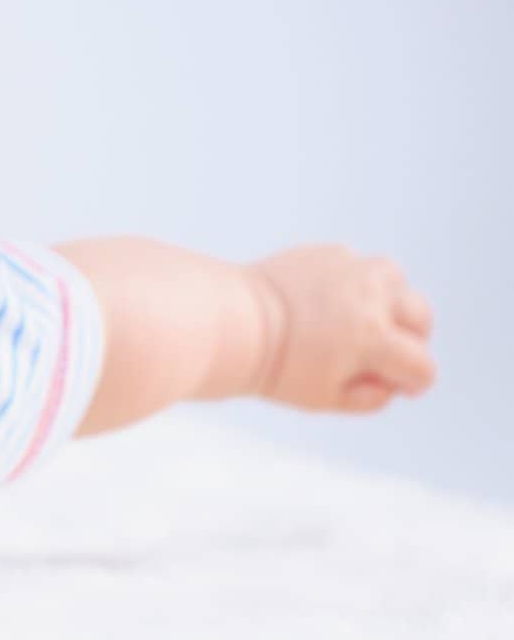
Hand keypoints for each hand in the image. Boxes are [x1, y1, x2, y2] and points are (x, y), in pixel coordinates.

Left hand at [247, 243, 436, 412]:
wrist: (230, 322)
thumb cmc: (275, 365)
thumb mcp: (326, 398)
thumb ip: (372, 398)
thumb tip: (394, 385)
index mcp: (374, 338)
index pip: (422, 365)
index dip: (412, 383)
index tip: (395, 386)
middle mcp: (369, 297)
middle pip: (420, 316)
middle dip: (411, 339)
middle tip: (384, 353)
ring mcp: (348, 269)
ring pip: (396, 278)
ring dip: (391, 299)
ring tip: (366, 318)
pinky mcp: (324, 253)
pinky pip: (356, 262)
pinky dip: (355, 279)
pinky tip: (333, 298)